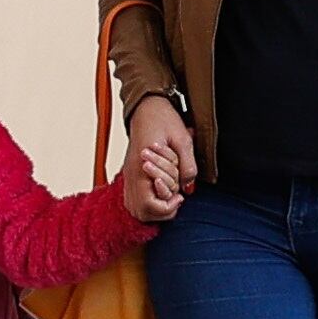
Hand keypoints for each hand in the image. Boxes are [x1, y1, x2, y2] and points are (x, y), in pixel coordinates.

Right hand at [125, 100, 196, 224]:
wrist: (146, 106)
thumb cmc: (163, 119)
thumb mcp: (183, 140)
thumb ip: (187, 166)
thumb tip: (188, 188)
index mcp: (142, 167)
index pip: (149, 205)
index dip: (167, 206)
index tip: (180, 196)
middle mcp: (131, 174)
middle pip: (139, 211)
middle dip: (161, 212)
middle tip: (176, 199)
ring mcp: (129, 175)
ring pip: (135, 208)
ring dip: (154, 209)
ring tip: (169, 197)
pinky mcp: (130, 173)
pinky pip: (134, 199)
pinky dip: (147, 202)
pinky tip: (160, 191)